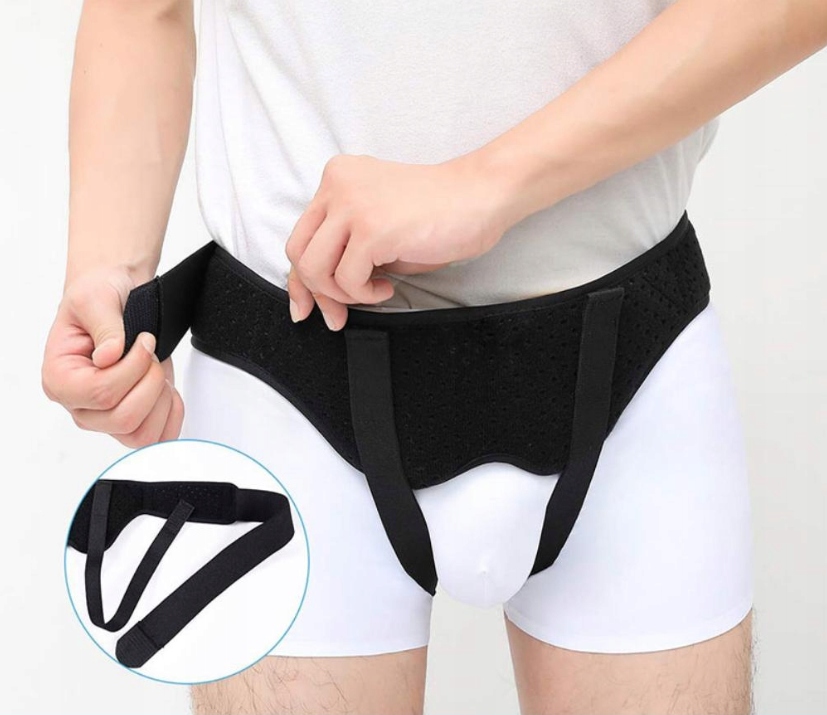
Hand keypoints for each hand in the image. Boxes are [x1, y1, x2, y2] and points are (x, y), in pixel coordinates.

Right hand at [41, 268, 183, 447]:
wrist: (118, 296)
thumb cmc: (100, 297)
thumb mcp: (96, 299)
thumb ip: (105, 326)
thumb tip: (108, 357)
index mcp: (60, 379)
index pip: (101, 393)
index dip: (133, 367)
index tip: (143, 340)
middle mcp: (80, 406)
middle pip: (124, 419)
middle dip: (149, 382)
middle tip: (150, 354)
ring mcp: (106, 417)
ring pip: (142, 435)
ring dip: (160, 399)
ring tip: (156, 370)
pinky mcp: (133, 420)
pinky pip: (158, 438)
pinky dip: (171, 415)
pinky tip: (167, 388)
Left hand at [284, 153, 511, 329]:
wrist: (482, 197)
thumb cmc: (439, 214)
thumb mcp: (378, 227)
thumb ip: (345, 247)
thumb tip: (319, 294)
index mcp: (337, 177)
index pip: (300, 236)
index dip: (301, 279)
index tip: (309, 306)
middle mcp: (338, 185)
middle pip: (298, 252)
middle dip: (316, 293)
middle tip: (339, 314)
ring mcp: (352, 205)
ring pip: (315, 268)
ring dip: (342, 294)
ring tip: (373, 290)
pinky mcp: (371, 229)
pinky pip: (347, 280)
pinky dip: (365, 294)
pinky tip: (388, 286)